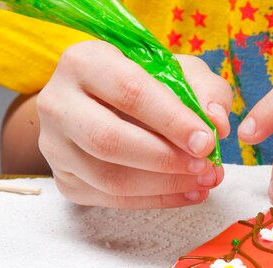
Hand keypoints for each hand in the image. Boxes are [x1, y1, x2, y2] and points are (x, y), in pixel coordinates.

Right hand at [37, 40, 231, 208]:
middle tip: (205, 166)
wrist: (100, 104)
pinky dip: (156, 200)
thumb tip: (217, 123)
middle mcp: (58, 103)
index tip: (207, 141)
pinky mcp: (65, 180)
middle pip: (109, 140)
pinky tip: (187, 192)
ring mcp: (55, 146)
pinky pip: (111, 200)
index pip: (129, 91)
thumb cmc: (144, 83)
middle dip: (165, 159)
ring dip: (164, 185)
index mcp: (84, 62)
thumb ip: (204, 90)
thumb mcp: (177, 71)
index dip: (171, 120)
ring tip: (203, 181)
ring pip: (108, 178)